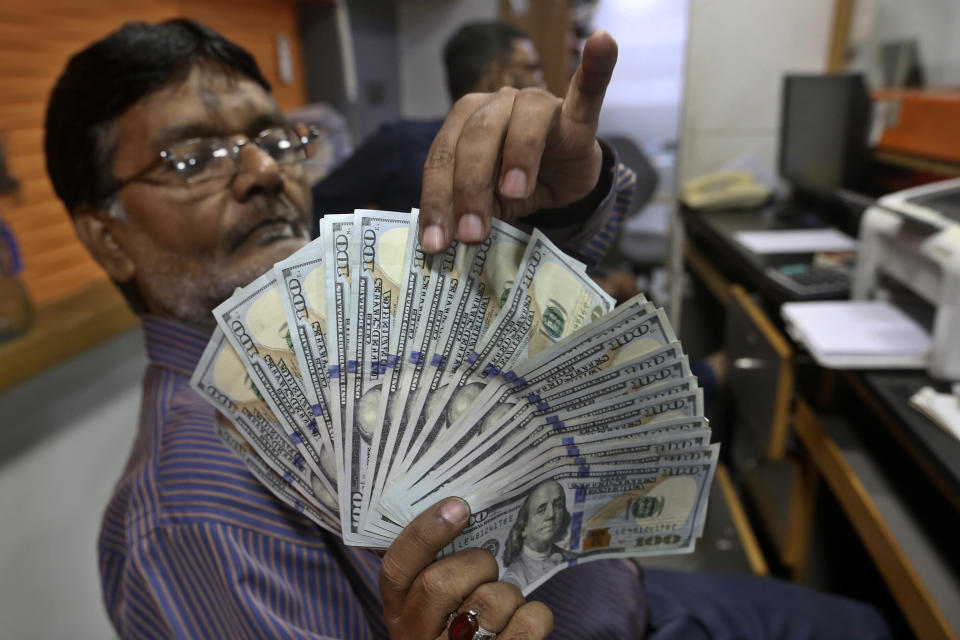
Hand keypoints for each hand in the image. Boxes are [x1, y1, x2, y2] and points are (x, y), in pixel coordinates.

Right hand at [379, 497, 552, 638]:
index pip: (396, 570)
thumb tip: (457, 510)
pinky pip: (528, 621)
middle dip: (477, 565)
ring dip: (508, 593)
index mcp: (400, 612)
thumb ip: (436, 566)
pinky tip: (523, 620)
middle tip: (488, 570)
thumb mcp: (429, 604)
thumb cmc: (460, 626)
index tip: (458, 506)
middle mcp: (419, 635)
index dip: (424, 533)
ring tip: (504, 606)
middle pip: (440, 583)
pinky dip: (535, 613)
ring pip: (490, 601)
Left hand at [418, 31, 618, 252]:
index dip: (437, 199)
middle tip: (472, 233)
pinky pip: (588, 87)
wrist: (562, 182)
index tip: (437, 242)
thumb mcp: (489, 204)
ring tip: (515, 194)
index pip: (442, 157)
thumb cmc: (515, 186)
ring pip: (521, 121)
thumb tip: (443, 243)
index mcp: (464, 125)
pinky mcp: (577, 114)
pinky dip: (596, 67)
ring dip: (517, 157)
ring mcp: (537, 104)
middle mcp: (496, 105)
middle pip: (475, 138)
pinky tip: (604, 44)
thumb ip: (470, 212)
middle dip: (469, 188)